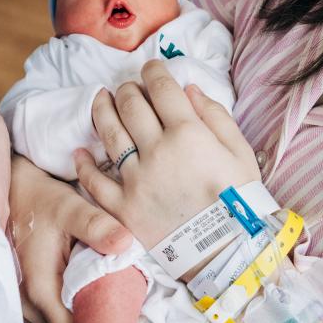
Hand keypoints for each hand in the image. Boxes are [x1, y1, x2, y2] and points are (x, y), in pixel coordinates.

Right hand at [10, 155, 132, 322]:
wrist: (16, 191)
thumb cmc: (41, 199)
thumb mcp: (69, 207)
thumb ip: (95, 226)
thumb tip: (125, 243)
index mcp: (41, 288)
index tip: (127, 322)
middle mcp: (31, 303)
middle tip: (126, 315)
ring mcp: (29, 303)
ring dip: (86, 322)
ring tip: (113, 308)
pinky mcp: (33, 298)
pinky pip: (56, 318)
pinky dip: (76, 314)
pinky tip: (94, 300)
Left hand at [75, 60, 260, 248]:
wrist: (230, 254)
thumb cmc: (241, 201)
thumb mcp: (241, 153)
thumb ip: (216, 116)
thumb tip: (189, 90)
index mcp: (188, 134)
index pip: (162, 88)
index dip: (154, 71)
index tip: (151, 67)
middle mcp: (157, 151)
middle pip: (131, 105)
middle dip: (128, 88)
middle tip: (129, 86)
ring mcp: (136, 179)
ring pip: (109, 134)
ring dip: (102, 110)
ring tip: (101, 98)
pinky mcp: (123, 207)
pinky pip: (95, 181)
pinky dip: (84, 164)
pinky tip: (81, 150)